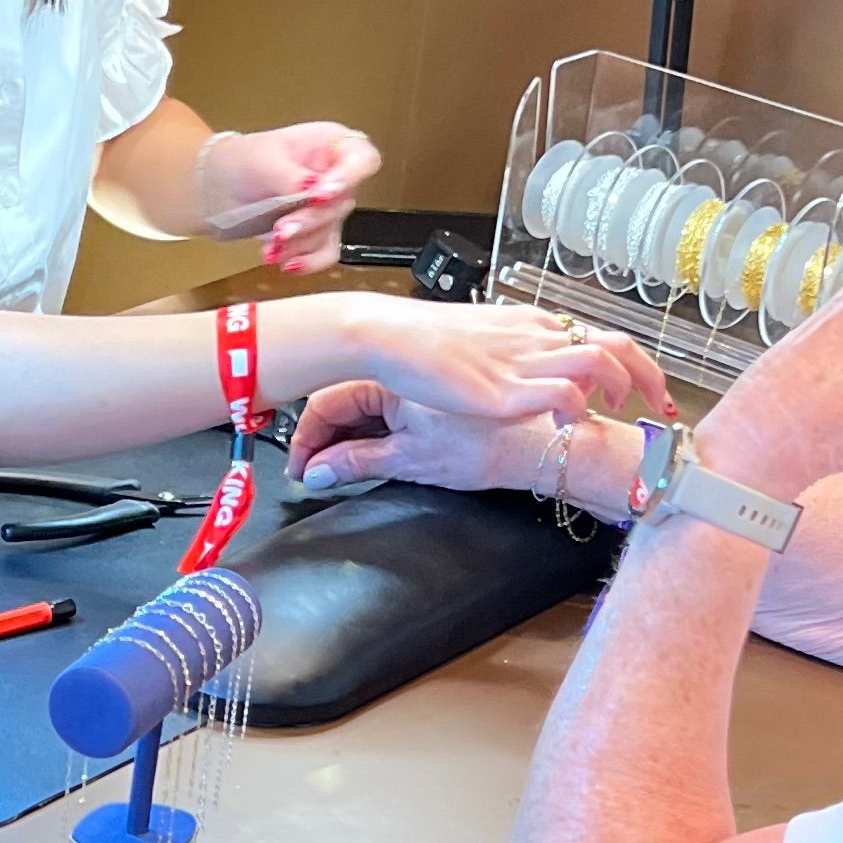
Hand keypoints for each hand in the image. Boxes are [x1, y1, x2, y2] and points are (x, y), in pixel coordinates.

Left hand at [202, 121, 381, 273]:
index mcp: (332, 145)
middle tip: (280, 229)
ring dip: (300, 243)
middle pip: (342, 203)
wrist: (223, 186)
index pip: (362, 160)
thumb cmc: (246, 160)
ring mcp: (330, 208)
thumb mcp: (265, 158)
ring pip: (330, 232)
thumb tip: (311, 187)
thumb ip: (291, 175)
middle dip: (308, 220)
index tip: (318, 195)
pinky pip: (326, 253)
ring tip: (270, 247)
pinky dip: (308, 261)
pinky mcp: (318, 233)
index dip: (348, 179)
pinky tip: (288, 265)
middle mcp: (338, 177)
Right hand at [287, 383, 549, 496]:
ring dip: (348, 430)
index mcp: (390, 379)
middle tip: (318, 469)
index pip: (327, 402)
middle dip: (327, 436)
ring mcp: (420, 377)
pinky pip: (394, 397)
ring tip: (343, 461)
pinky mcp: (438, 386)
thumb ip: (357, 462)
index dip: (308, 439)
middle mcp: (404, 369)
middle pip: (344, 397)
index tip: (303, 467)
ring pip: (366, 397)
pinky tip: (381, 443)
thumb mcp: (412, 459)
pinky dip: (378, 422)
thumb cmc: (488, 450)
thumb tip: (317, 472)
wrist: (540, 446)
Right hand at [354, 303, 666, 432]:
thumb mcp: (480, 346)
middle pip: (619, 343)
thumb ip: (511, 359)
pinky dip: (577, 409)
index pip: (601, 335)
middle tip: (660, 408)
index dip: (634, 364)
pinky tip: (567, 424)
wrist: (390, 336)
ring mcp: (526, 359)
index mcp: (533, 325)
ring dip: (622, 388)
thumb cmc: (422, 343)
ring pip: (603, 359)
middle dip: (651, 378)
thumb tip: (530, 379)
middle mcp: (538, 336)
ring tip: (616, 413)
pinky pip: (565, 392)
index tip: (649, 391)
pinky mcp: (509, 388)